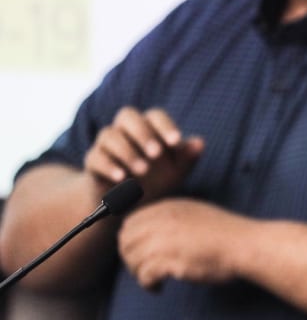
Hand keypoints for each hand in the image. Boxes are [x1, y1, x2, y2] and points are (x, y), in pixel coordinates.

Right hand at [83, 106, 204, 200]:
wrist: (130, 204)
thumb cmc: (157, 180)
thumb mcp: (176, 172)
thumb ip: (188, 157)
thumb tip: (200, 143)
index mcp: (149, 127)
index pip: (155, 115)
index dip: (165, 125)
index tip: (176, 142)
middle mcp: (126, 130)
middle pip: (127, 116)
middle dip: (142, 133)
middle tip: (156, 154)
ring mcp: (107, 144)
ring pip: (110, 135)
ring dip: (127, 151)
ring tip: (143, 171)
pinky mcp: (93, 161)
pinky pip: (96, 157)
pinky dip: (108, 166)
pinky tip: (122, 178)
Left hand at [118, 198, 244, 290]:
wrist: (245, 245)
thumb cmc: (228, 235)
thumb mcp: (197, 215)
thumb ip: (174, 220)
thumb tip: (152, 235)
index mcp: (169, 208)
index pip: (131, 223)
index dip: (131, 241)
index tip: (140, 255)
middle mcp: (162, 220)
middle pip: (126, 241)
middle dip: (130, 258)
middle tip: (144, 270)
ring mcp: (164, 239)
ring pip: (132, 259)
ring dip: (139, 273)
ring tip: (154, 281)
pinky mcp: (169, 260)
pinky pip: (144, 275)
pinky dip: (148, 285)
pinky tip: (159, 289)